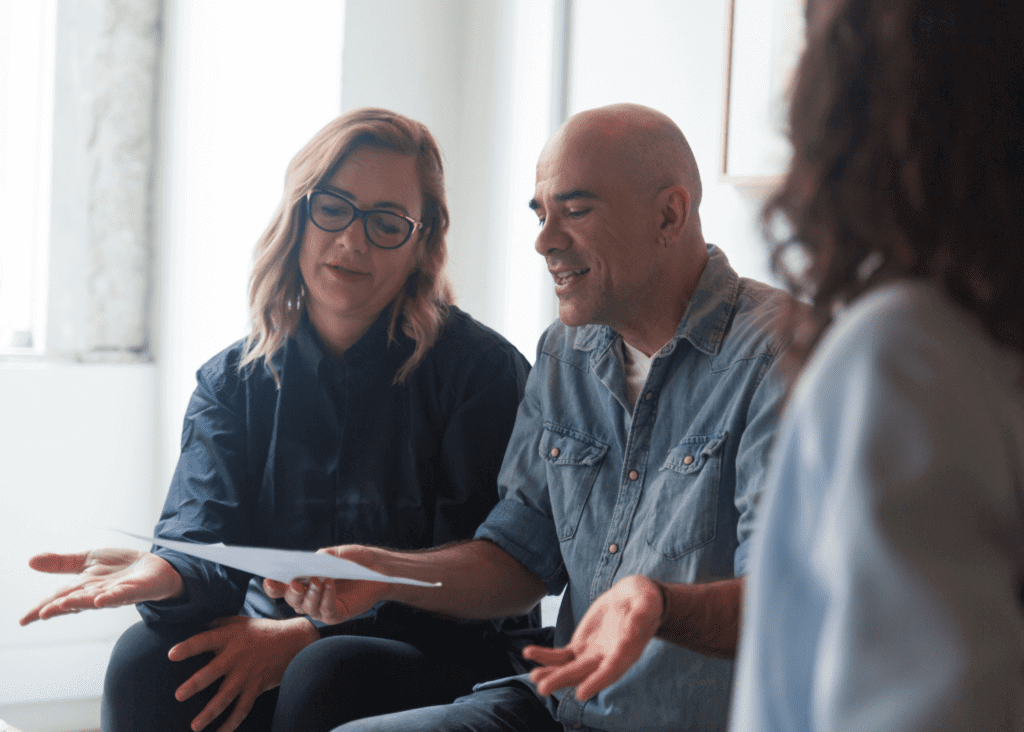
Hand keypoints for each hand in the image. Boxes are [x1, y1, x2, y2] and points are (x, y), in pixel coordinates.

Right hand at [20, 548, 183, 624]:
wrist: (153, 566)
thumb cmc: (119, 567)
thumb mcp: (87, 560)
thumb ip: (61, 563)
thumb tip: (31, 561)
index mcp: (83, 588)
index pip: (58, 599)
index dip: (40, 608)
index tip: (22, 620)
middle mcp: (96, 594)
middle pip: (74, 602)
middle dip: (57, 608)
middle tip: (40, 614)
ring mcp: (116, 593)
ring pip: (95, 600)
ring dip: (80, 603)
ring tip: (62, 606)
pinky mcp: (135, 589)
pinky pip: (123, 595)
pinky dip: (111, 598)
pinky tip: (101, 601)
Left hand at [169, 616, 318, 731]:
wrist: (295, 640)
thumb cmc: (263, 630)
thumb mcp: (240, 622)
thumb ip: (218, 624)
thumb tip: (196, 624)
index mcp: (231, 637)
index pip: (206, 640)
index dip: (189, 647)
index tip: (171, 655)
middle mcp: (237, 656)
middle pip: (214, 671)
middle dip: (196, 684)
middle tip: (179, 695)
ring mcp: (247, 673)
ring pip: (227, 696)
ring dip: (210, 712)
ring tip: (195, 726)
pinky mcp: (257, 686)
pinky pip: (243, 708)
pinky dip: (232, 722)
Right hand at [263, 545, 388, 624]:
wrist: (379, 570)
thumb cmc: (355, 560)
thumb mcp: (339, 554)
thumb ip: (324, 556)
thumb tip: (312, 559)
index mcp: (303, 582)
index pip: (282, 588)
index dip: (273, 586)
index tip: (268, 578)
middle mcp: (309, 598)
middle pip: (292, 600)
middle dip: (291, 592)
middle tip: (295, 582)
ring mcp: (322, 608)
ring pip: (308, 608)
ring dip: (311, 594)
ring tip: (318, 580)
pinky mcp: (337, 614)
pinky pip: (327, 611)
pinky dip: (326, 598)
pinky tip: (330, 584)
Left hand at [523, 574, 663, 700]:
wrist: (633, 599)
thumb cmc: (644, 600)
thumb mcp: (646, 602)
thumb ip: (641, 615)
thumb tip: (633, 628)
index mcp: (626, 652)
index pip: (611, 671)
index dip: (597, 682)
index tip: (581, 693)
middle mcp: (608, 659)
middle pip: (584, 674)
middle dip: (562, 681)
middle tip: (542, 688)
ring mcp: (592, 654)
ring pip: (569, 669)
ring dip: (550, 673)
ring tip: (532, 675)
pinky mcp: (581, 646)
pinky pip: (562, 656)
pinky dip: (546, 656)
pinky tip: (529, 653)